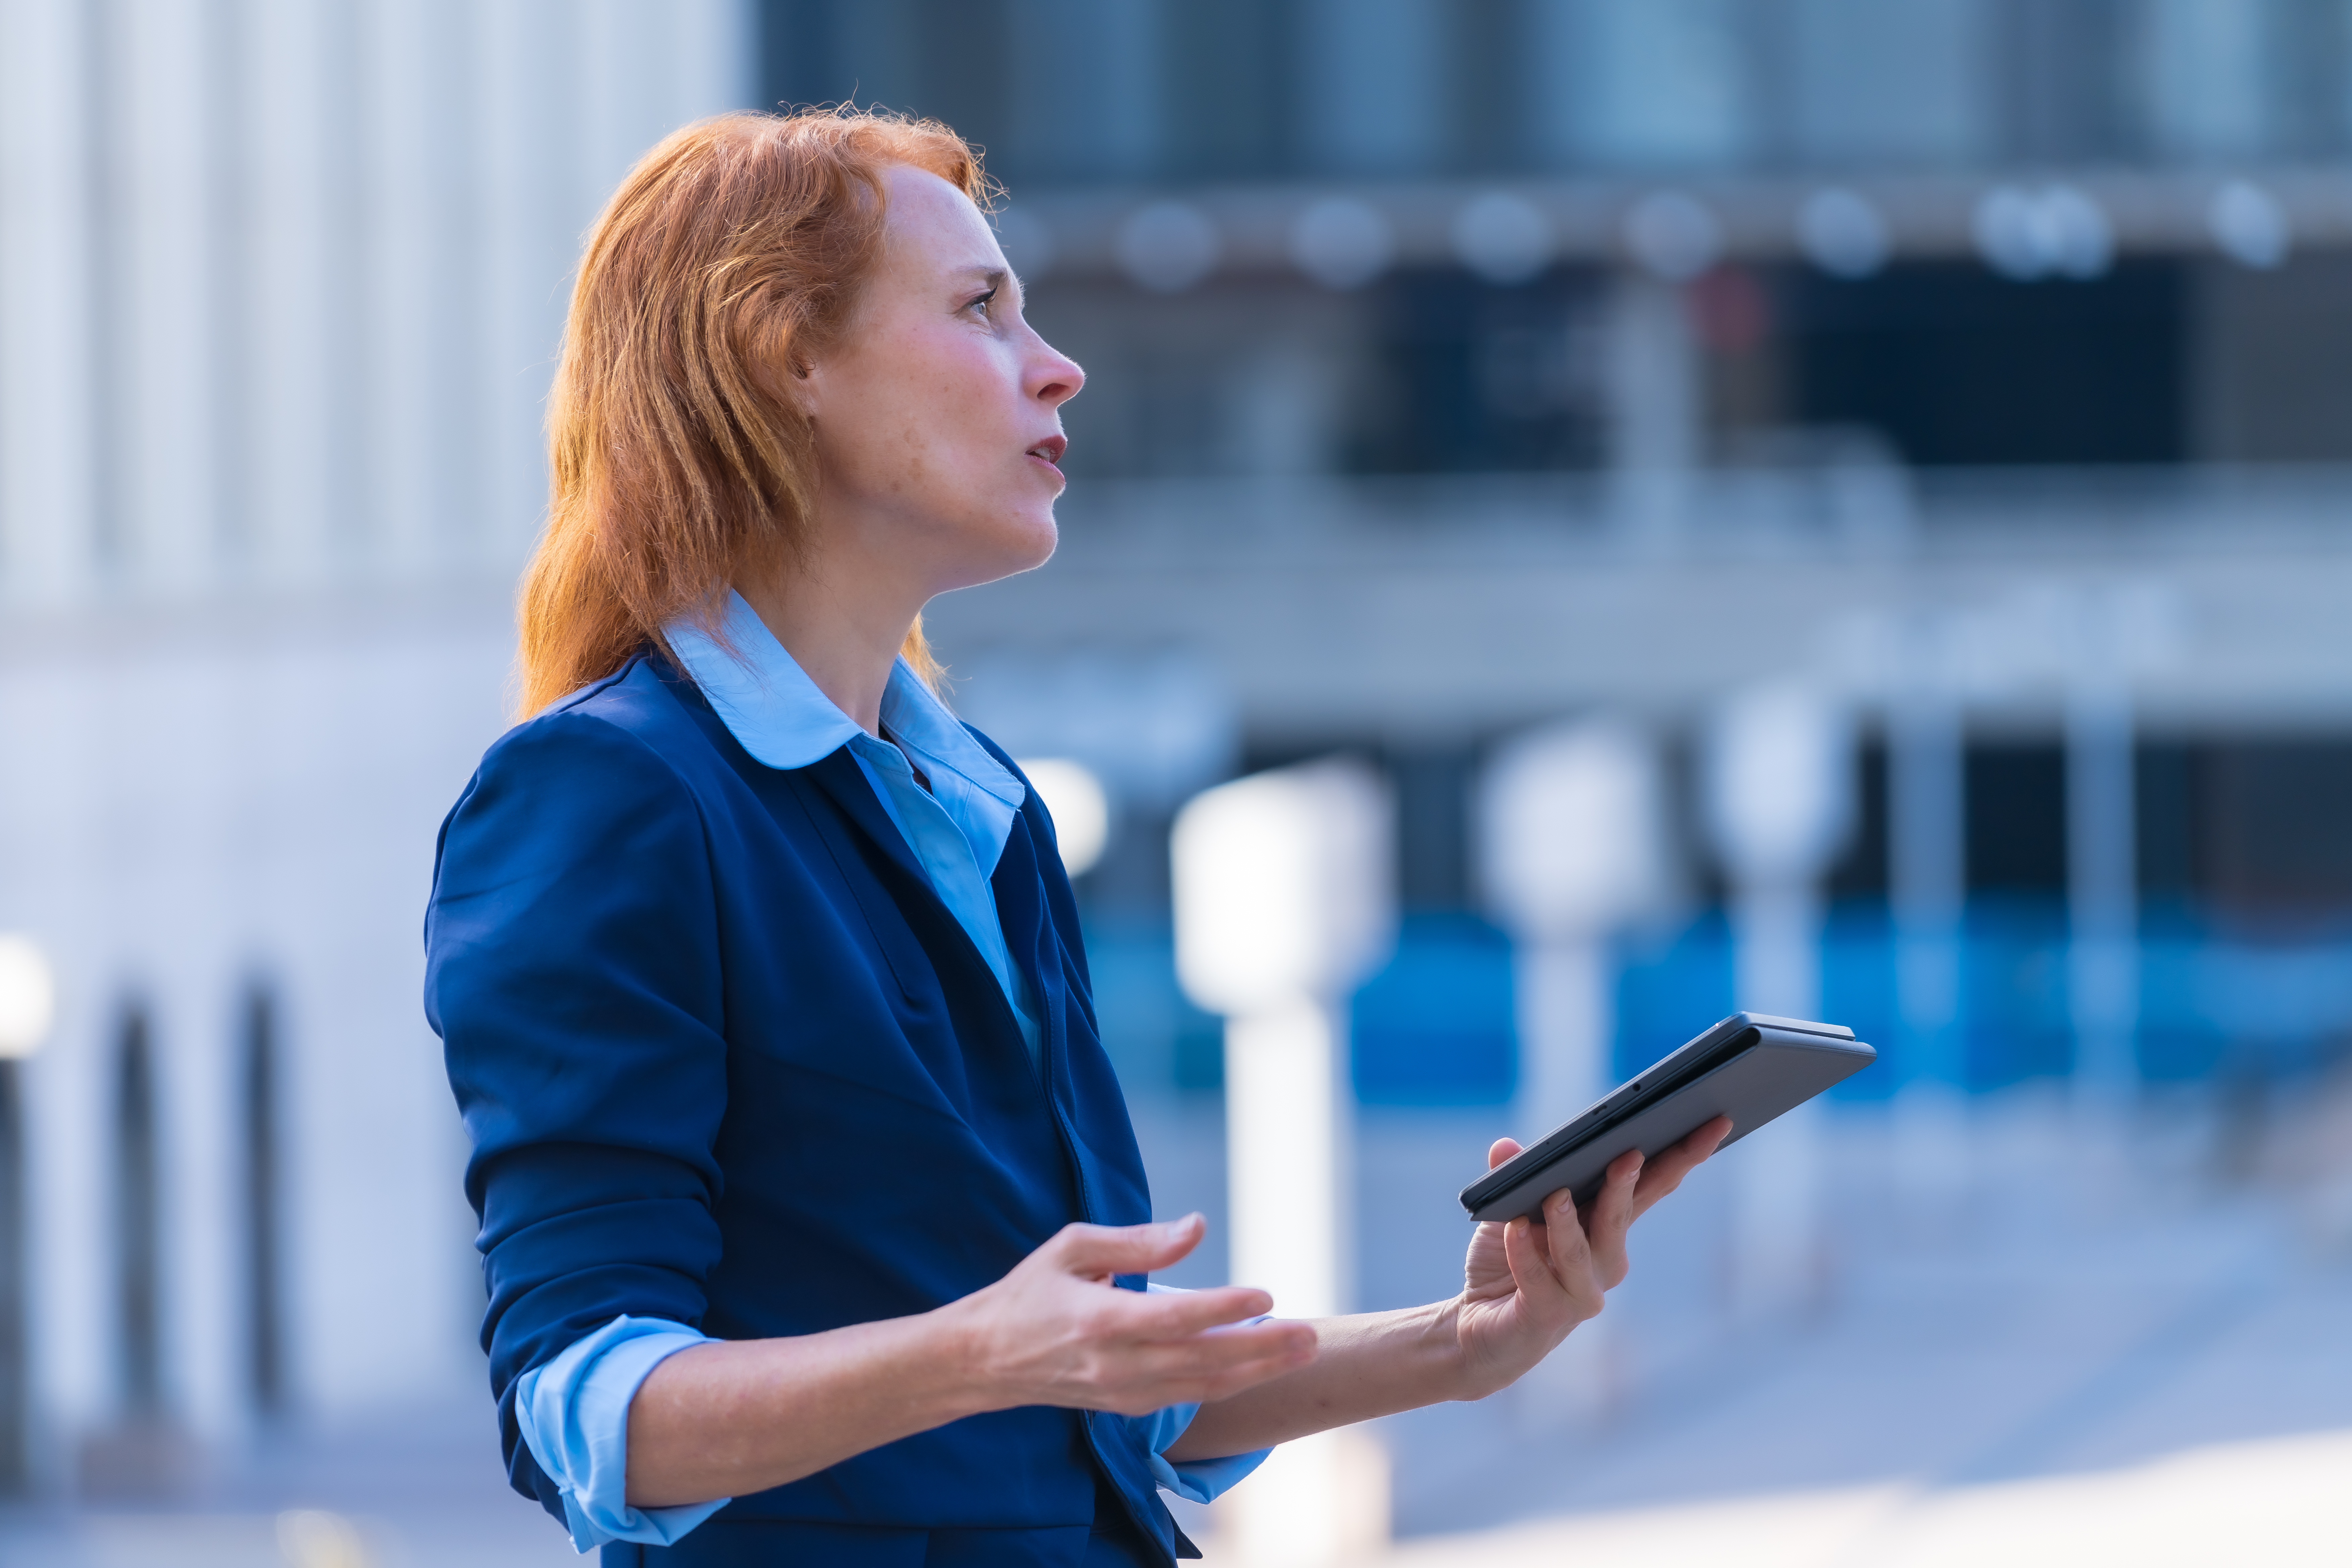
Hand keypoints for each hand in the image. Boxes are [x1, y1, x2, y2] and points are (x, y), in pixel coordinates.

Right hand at [940, 1214, 1318, 1417]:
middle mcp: (1116, 1365)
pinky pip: (1187, 1397)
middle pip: (1203, 1362)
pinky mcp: (1126, 1408)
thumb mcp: (1072, 1247)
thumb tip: (1196, 1227)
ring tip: (1302, 1351)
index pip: (1177, 1319)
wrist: (986, 1360)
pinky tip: (1259, 1367)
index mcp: (1099, 1321)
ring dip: (1257, 1370)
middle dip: (1263, 1349)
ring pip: (1203, 1387)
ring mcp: (1122, 1393)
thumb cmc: (1031, 1292)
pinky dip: (1228, 1384)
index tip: (1265, 1295)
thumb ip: (1136, 1241)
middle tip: (1312, 1334)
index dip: (1225, 1310)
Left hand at [1450, 1117, 1730, 1395]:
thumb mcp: (1509, 1211)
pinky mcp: (1549, 1315)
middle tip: (1629, 1154)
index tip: (1714, 1121)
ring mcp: (1583, 1291)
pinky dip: (1525, 1254)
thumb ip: (1515, 1178)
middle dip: (1629, 1183)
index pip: (1652, 1184)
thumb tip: (1504, 1146)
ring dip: (1568, 1222)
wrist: (1479, 1329)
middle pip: (1624, 1215)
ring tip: (1555, 1195)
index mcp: (1608, 1225)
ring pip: (1582, 1252)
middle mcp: (1605, 1260)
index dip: (1684, 1153)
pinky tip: (1513, 1230)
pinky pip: (1539, 1280)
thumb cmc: (1506, 1263)